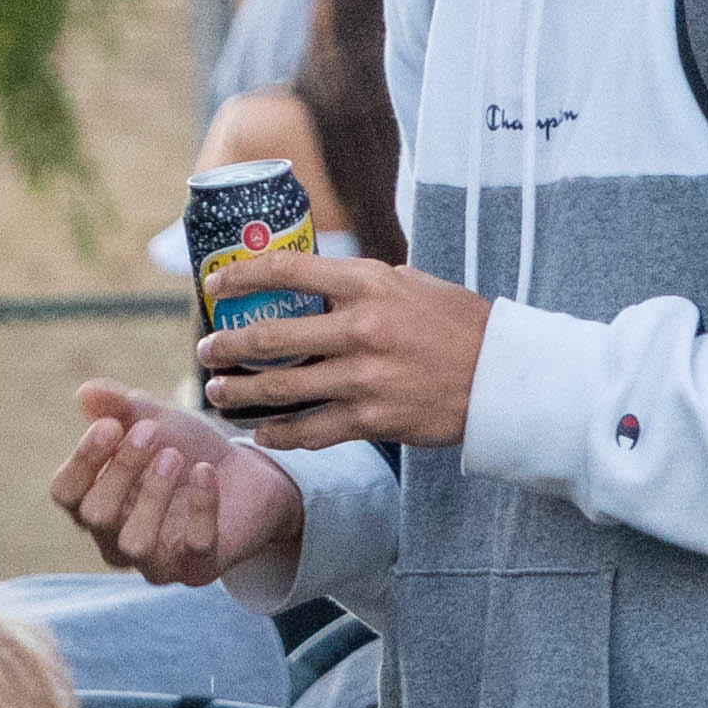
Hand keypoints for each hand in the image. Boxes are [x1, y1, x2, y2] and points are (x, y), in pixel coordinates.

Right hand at [53, 381, 305, 585]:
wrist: (250, 471)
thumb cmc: (189, 447)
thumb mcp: (156, 417)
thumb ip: (120, 406)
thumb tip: (85, 393)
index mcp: (98, 501)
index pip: (66, 493)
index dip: (82, 460)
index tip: (111, 425)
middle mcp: (117, 538)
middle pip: (95, 515)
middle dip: (120, 469)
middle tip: (150, 431)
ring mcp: (158, 561)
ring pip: (135, 544)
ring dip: (152, 495)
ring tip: (174, 455)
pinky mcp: (201, 567)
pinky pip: (195, 548)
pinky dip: (200, 506)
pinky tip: (205, 471)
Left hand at [197, 254, 492, 450]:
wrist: (501, 377)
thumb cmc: (458, 324)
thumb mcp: (412, 283)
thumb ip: (364, 283)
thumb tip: (319, 281)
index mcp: (368, 284)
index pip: (286, 271)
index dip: (241, 277)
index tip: (215, 287)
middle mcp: (361, 329)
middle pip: (270, 338)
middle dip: (226, 346)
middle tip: (206, 350)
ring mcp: (364, 378)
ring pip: (281, 391)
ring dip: (240, 394)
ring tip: (217, 394)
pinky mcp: (372, 419)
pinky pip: (311, 431)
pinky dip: (279, 435)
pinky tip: (261, 434)